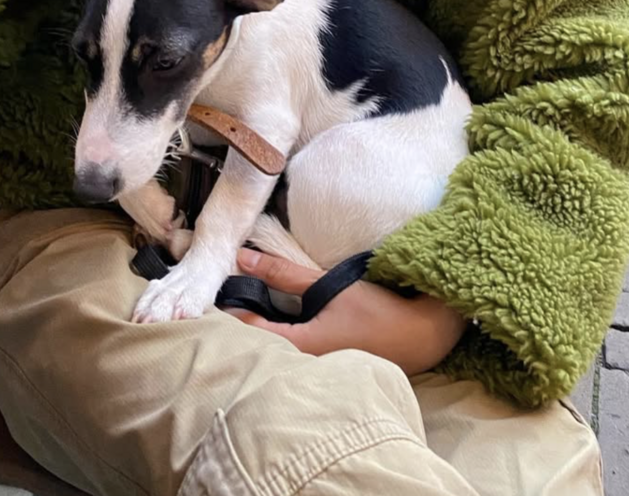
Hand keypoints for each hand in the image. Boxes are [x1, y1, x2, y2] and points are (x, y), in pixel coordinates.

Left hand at [226, 249, 466, 376]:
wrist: (426, 335)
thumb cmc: (379, 311)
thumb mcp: (328, 286)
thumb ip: (283, 273)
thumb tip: (242, 257)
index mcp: (298, 349)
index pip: (245, 334)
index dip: (222, 313)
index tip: (202, 295)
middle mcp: (302, 366)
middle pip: (256, 346)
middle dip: (235, 321)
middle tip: (215, 295)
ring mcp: (317, 370)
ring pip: (274, 350)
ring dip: (256, 327)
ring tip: (238, 301)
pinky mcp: (330, 365)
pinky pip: (292, 352)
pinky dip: (277, 334)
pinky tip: (274, 316)